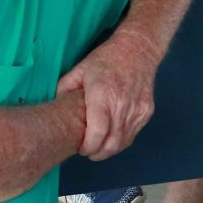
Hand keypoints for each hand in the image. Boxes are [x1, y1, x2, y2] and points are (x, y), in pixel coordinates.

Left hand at [55, 30, 160, 159]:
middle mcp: (122, 105)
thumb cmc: (106, 59)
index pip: (98, 133)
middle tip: (88, 152)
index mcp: (102, 96)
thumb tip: (55, 107)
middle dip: (98, 153)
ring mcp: (137, 109)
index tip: (80, 149)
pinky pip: (133, 134)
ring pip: (124, 141)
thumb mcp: (80, 70)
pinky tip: (113, 137)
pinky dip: (122, 140)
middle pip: (112, 143)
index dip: (88, 147)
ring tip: (99, 147)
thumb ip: (64, 89)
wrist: (138, 49)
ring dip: (110, 149)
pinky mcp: (147, 111)